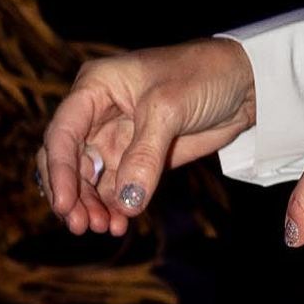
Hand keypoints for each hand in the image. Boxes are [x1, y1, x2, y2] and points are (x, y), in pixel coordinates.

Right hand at [39, 38, 254, 236]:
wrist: (245, 83)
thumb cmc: (202, 75)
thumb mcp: (168, 109)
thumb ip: (145, 155)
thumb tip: (126, 202)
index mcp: (95, 88)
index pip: (63, 133)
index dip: (59, 171)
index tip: (64, 205)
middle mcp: (98, 113)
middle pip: (70, 160)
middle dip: (73, 194)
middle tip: (82, 226)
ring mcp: (117, 137)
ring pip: (90, 179)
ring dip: (93, 205)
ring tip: (105, 227)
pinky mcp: (139, 158)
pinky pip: (117, 187)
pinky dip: (115, 206)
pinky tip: (121, 222)